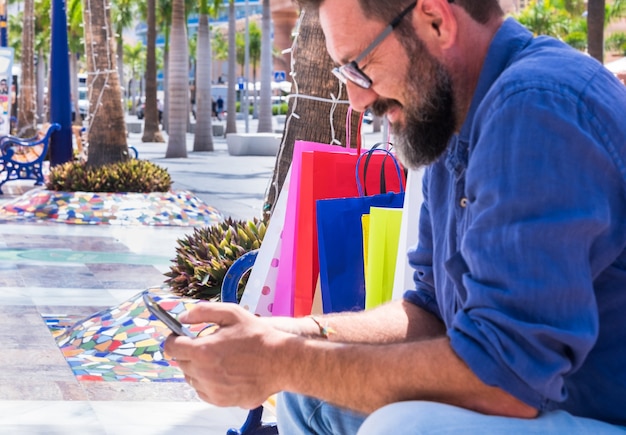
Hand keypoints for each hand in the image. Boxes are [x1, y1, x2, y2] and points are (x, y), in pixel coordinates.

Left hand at [164, 302, 287, 408]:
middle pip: (181, 363)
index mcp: (203, 351)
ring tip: (218, 359)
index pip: (171, 348)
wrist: (280, 362)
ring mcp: (211, 389)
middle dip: (189, 352)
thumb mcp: (232, 313)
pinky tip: (223, 371)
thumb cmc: (258, 337)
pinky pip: (203, 391)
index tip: (178, 337)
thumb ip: (203, 312)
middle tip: (207, 345)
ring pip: (191, 378)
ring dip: (198, 368)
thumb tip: (183, 317)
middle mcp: (203, 373)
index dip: (173, 339)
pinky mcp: (220, 400)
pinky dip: (207, 382)